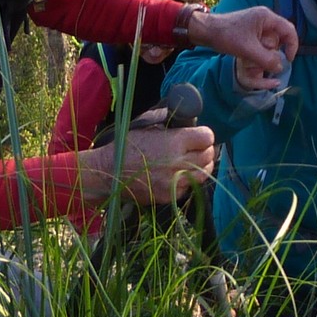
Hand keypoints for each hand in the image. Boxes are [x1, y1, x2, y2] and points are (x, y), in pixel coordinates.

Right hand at [78, 126, 216, 206]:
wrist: (109, 172)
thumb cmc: (127, 145)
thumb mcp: (148, 125)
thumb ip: (171, 123)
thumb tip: (189, 120)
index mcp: (175, 141)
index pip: (207, 137)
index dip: (205, 135)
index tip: (200, 136)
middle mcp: (178, 162)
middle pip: (208, 156)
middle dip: (205, 150)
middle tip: (198, 148)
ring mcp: (175, 182)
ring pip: (203, 174)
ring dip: (201, 166)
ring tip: (193, 161)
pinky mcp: (169, 196)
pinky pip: (189, 188)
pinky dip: (188, 181)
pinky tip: (179, 174)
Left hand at [189, 5, 296, 91]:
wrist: (205, 30)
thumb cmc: (226, 36)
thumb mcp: (248, 50)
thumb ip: (266, 59)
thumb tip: (281, 68)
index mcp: (267, 17)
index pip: (289, 30)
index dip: (292, 46)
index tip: (288, 60)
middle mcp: (264, 18)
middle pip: (279, 37)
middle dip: (273, 51)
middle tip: (262, 60)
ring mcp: (257, 24)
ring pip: (270, 42)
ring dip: (264, 53)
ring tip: (251, 57)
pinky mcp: (250, 30)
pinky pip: (261, 42)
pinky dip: (258, 51)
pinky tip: (249, 56)